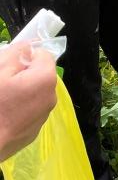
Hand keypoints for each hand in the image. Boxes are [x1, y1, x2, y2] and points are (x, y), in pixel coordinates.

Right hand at [0, 44, 57, 159]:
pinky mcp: (32, 132)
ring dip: (19, 91)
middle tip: (1, 81)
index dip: (25, 55)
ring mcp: (42, 117)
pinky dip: (17, 108)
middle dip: (21, 74)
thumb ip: (16, 53)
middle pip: (38, 75)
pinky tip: (2, 113)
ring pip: (33, 94)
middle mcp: (51, 97)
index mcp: (45, 79)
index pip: (42, 54)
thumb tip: (28, 47)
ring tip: (0, 99)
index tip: (8, 63)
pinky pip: (28, 111)